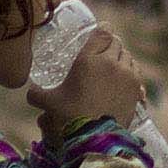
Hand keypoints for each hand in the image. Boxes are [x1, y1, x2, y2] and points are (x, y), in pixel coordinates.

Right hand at [29, 23, 144, 128]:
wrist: (95, 137)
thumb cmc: (69, 117)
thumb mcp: (48, 103)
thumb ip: (36, 94)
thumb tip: (30, 91)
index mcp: (89, 59)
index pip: (102, 33)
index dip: (102, 30)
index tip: (101, 31)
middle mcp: (111, 62)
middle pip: (116, 43)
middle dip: (110, 44)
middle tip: (104, 51)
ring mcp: (127, 75)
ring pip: (128, 56)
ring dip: (121, 58)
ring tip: (114, 65)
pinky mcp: (137, 89)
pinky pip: (136, 72)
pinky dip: (131, 72)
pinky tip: (125, 78)